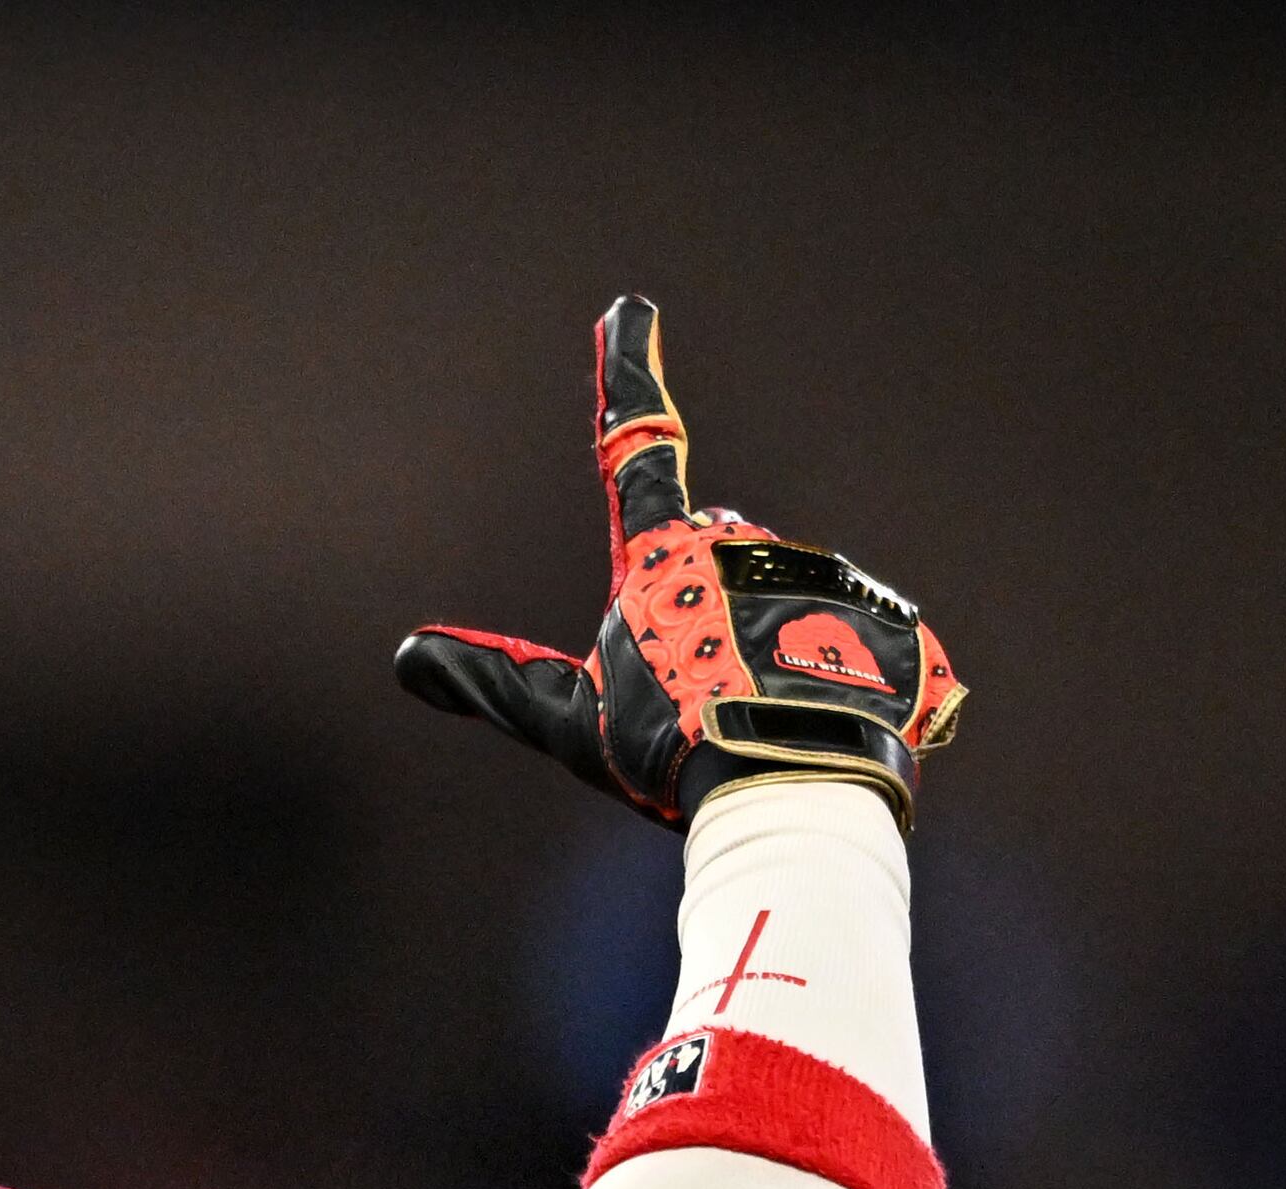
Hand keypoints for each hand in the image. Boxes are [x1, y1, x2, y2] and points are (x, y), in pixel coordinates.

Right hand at [396, 294, 965, 827]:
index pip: (635, 451)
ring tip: (760, 721)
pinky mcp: (880, 611)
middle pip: (709, 561)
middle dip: (701, 615)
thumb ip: (492, 678)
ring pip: (778, 602)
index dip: (628, 376)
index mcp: (662, 557)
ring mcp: (815, 570)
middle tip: (696, 698)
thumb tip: (405, 655)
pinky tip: (816, 723)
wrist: (794, 782)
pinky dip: (830, 675)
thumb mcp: (568, 720)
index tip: (630, 310)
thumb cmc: (673, 749)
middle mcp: (741, 543)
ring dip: (766, 650)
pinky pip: (847, 638)